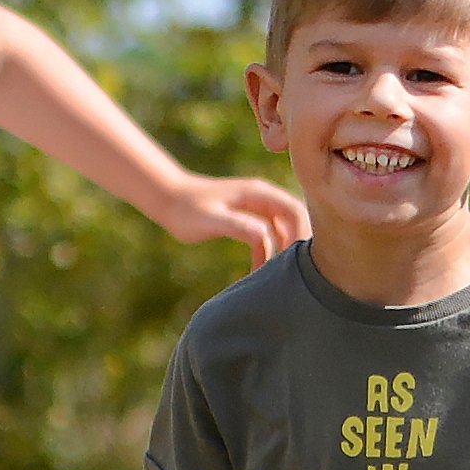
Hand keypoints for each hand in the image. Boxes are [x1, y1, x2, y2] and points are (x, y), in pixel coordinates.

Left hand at [163, 171, 307, 260]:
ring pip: (283, 230)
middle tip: (291, 273)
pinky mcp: (247, 219)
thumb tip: (266, 235)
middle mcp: (262, 197)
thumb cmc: (187, 209)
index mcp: (259, 193)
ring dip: (281, 251)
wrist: (167, 200)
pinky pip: (268, 236)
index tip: (299, 261)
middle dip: (295, 245)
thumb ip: (239, 225)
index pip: (295, 211)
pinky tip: (258, 271)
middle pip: (295, 221)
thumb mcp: (212, 219)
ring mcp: (256, 208)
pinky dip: (268, 253)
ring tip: (274, 276)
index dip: (303, 234)